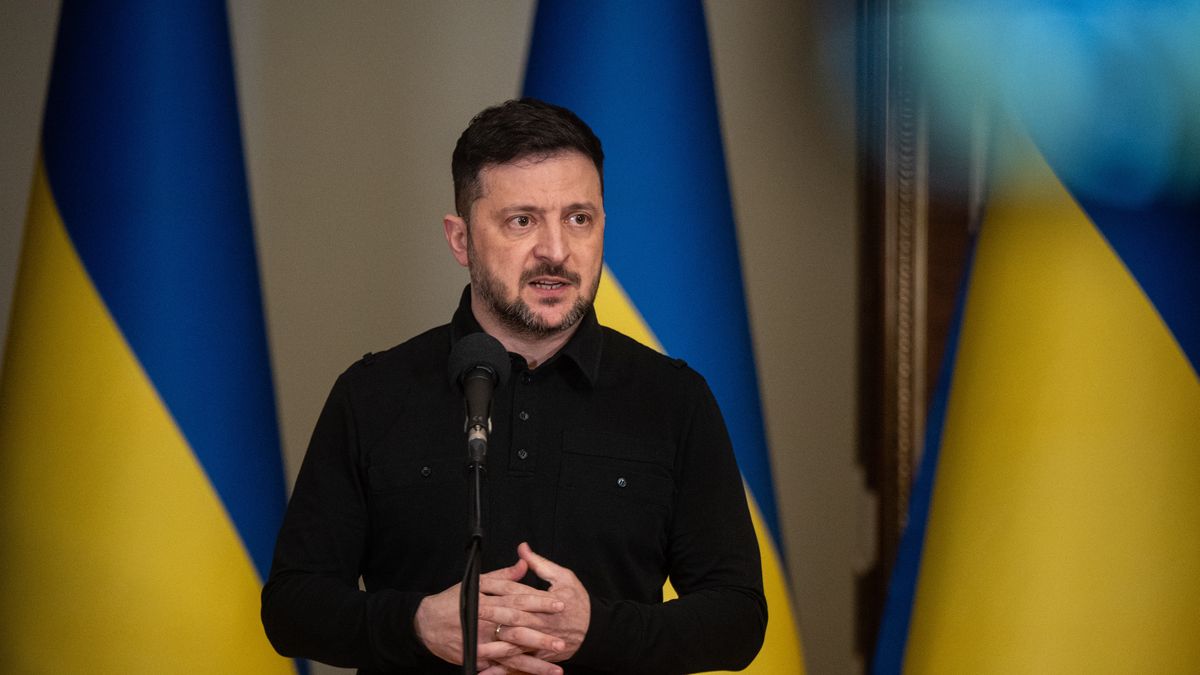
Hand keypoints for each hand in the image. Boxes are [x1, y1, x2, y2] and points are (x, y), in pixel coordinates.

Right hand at [415, 558, 555, 668]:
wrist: (425, 624)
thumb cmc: (451, 601)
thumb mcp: (475, 583)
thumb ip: (502, 576)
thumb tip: (524, 563)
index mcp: (486, 601)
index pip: (518, 600)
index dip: (540, 603)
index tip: (560, 604)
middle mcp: (484, 624)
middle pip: (517, 629)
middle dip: (541, 637)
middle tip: (562, 639)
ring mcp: (480, 644)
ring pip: (511, 654)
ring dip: (534, 663)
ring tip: (555, 669)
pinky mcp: (476, 658)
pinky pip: (499, 668)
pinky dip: (516, 673)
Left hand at [479, 542, 589, 664]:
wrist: (595, 632)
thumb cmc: (579, 602)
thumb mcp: (564, 577)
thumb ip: (540, 564)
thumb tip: (522, 548)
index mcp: (546, 602)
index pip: (517, 593)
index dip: (497, 588)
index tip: (480, 584)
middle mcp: (541, 623)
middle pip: (513, 619)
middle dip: (492, 615)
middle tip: (472, 611)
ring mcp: (540, 642)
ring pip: (514, 645)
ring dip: (494, 645)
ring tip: (474, 644)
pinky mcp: (540, 655)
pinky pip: (519, 665)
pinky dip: (502, 670)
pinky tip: (486, 673)